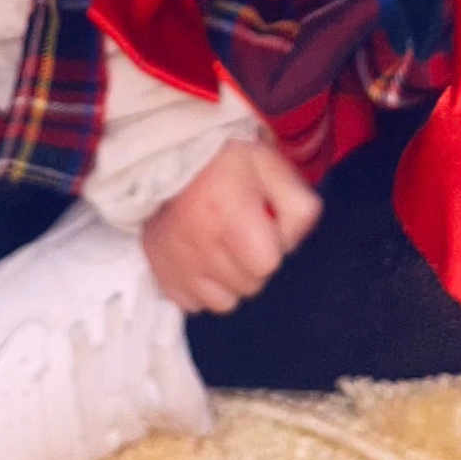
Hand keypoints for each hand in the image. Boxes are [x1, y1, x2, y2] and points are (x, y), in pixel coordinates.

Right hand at [141, 134, 322, 313]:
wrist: (168, 156)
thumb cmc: (224, 161)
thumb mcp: (271, 166)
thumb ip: (299, 206)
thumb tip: (293, 243)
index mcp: (226, 213)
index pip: (268, 262)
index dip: (272, 243)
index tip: (262, 221)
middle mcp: (197, 245)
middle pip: (250, 285)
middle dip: (253, 262)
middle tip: (240, 229)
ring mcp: (175, 265)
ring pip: (224, 301)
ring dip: (229, 279)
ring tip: (220, 244)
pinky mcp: (161, 276)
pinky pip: (195, 303)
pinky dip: (202, 287)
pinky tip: (201, 256)